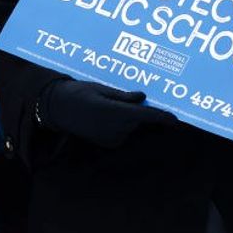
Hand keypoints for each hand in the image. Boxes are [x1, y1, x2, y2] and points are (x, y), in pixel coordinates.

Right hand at [39, 79, 175, 148]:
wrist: (56, 108)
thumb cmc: (78, 93)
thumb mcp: (101, 89)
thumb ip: (124, 96)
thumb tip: (143, 97)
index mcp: (115, 112)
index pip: (146, 116)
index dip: (163, 118)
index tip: (176, 120)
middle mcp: (115, 128)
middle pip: (139, 120)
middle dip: (139, 110)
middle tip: (127, 98)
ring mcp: (111, 137)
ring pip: (131, 126)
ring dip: (128, 117)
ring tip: (108, 105)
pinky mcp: (107, 143)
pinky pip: (122, 132)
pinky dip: (120, 124)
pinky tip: (104, 116)